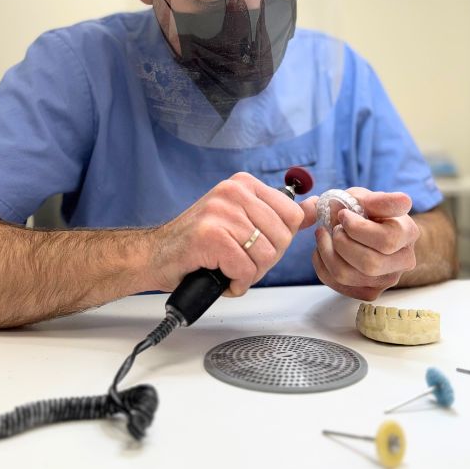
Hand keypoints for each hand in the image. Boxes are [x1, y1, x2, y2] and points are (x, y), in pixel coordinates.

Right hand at [150, 172, 315, 295]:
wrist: (154, 256)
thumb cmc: (197, 243)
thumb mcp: (242, 220)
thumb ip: (278, 215)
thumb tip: (315, 207)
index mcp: (244, 184)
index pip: (292, 215)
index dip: (278, 241)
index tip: (254, 245)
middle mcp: (233, 192)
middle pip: (282, 238)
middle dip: (264, 261)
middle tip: (237, 261)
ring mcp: (221, 211)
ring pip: (266, 256)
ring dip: (248, 274)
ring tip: (226, 268)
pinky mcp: (210, 235)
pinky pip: (245, 269)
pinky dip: (236, 283)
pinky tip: (220, 278)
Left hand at [308, 188, 419, 300]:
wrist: (365, 229)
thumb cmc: (366, 211)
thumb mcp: (367, 198)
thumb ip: (376, 201)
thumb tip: (394, 202)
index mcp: (408, 233)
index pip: (387, 240)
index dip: (357, 227)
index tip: (344, 214)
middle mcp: (404, 260)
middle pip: (369, 263)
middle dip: (341, 242)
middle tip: (335, 227)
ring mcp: (387, 280)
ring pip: (347, 275)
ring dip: (327, 252)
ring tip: (325, 235)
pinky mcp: (368, 292)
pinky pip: (336, 283)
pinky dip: (322, 264)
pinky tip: (325, 249)